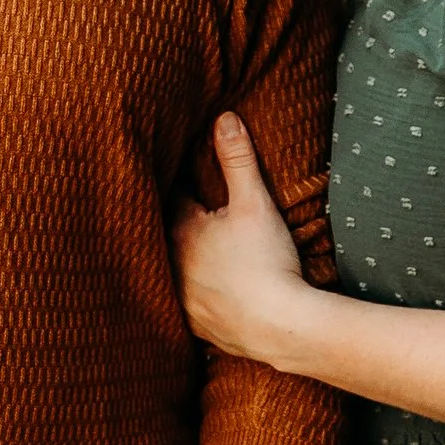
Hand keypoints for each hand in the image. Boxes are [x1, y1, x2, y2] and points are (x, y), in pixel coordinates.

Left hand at [172, 111, 316, 367]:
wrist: (279, 326)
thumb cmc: (266, 261)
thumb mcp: (255, 203)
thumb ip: (237, 159)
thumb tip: (224, 118)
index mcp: (179, 230)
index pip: (170, 196)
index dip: (179, 182)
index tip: (183, 170)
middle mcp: (170, 264)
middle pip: (165, 233)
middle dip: (176, 221)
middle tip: (187, 207)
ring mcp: (179, 297)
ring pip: (171, 270)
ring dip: (179, 259)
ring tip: (194, 248)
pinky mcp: (193, 323)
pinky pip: (184, 303)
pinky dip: (191, 293)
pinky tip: (201, 289)